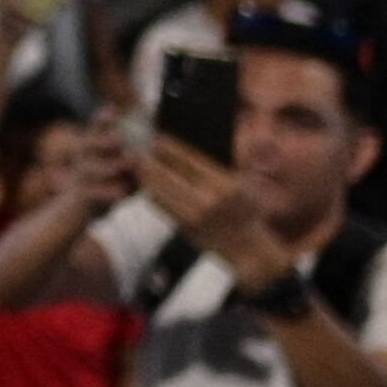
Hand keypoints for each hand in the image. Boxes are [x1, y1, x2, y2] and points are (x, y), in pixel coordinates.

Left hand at [137, 131, 280, 288]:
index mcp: (226, 186)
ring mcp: (193, 217)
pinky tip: (146, 182)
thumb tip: (197, 140)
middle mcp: (208, 201)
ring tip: (140, 163)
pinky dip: (150, 191)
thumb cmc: (245, 209)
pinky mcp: (182, 228)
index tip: (159, 138)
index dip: (170, 148)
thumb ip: (224, 163)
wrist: (246, 247)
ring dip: (146, 175)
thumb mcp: (245, 183)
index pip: (189, 160)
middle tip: (142, 149)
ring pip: (159, 190)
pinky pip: (159, 206)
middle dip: (152, 160)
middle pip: (168, 174)